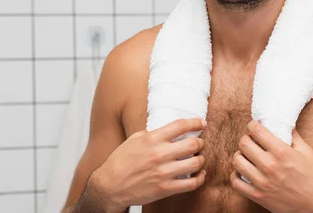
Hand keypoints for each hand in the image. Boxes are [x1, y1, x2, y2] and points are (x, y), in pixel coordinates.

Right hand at [92, 118, 206, 210]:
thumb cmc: (120, 161)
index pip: (180, 126)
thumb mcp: (133, 140)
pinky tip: (199, 174)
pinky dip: (200, 178)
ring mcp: (164, 172)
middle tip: (199, 143)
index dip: (195, 123)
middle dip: (200, 142)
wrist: (110, 186)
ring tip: (198, 159)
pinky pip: (192, 183)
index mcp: (152, 139)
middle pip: (193, 144)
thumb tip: (166, 131)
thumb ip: (151, 134)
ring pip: (196, 163)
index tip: (201, 123)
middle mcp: (160, 154)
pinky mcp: (166, 189)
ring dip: (201, 159)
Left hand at [230, 120, 312, 212]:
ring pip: (237, 161)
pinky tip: (243, 172)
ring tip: (246, 156)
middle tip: (251, 141)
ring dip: (239, 155)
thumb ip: (293, 135)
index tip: (254, 126)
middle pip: (243, 143)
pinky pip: (235, 182)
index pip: (257, 131)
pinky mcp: (258, 196)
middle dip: (246, 139)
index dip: (252, 125)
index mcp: (282, 152)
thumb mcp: (306, 152)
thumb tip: (281, 122)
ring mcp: (262, 182)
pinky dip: (236, 175)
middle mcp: (270, 166)